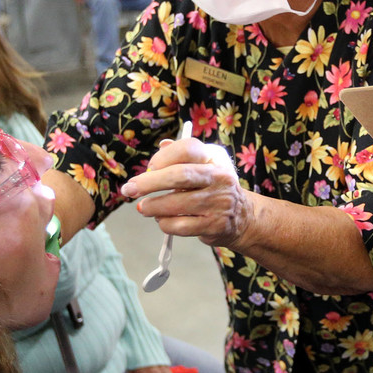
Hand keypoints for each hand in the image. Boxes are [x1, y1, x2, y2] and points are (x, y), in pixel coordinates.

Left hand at [120, 136, 254, 249]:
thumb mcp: (204, 165)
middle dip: (149, 182)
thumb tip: (161, 147)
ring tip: (143, 208)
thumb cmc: (213, 188)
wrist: (243, 217)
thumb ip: (182, 155)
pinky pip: (180, 225)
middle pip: (179, 175)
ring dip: (153, 207)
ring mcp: (219, 203)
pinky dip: (164, 223)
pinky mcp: (215, 225)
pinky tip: (162, 220)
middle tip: (129, 189)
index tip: (149, 167)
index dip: (163, 157)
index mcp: (215, 158)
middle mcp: (220, 177)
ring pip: (176, 203)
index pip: (188, 148)